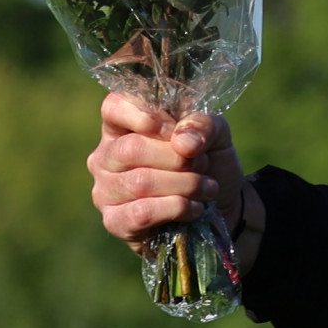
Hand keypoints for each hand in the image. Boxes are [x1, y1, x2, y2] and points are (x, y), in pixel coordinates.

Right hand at [91, 93, 251, 254]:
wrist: (222, 206)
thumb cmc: (209, 162)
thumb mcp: (216, 134)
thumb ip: (203, 125)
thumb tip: (183, 142)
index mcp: (122, 126)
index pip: (114, 106)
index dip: (145, 115)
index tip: (175, 131)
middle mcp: (106, 156)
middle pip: (131, 149)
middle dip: (177, 159)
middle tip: (203, 165)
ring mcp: (105, 190)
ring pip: (140, 182)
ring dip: (185, 185)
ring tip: (207, 188)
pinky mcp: (115, 221)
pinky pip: (142, 213)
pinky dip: (177, 208)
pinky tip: (195, 208)